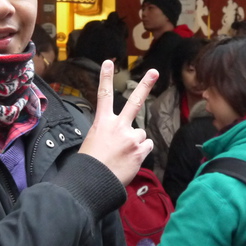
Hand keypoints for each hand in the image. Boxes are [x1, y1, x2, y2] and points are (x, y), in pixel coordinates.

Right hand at [78, 61, 156, 184]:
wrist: (95, 182)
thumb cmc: (90, 164)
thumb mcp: (93, 141)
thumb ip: (108, 133)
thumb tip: (119, 136)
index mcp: (102, 122)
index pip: (103, 95)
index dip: (105, 77)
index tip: (108, 63)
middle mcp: (119, 126)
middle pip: (135, 101)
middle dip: (145, 85)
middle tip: (154, 72)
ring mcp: (131, 138)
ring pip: (140, 134)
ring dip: (135, 143)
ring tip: (123, 155)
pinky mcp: (140, 150)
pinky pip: (146, 146)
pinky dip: (140, 152)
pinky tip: (129, 159)